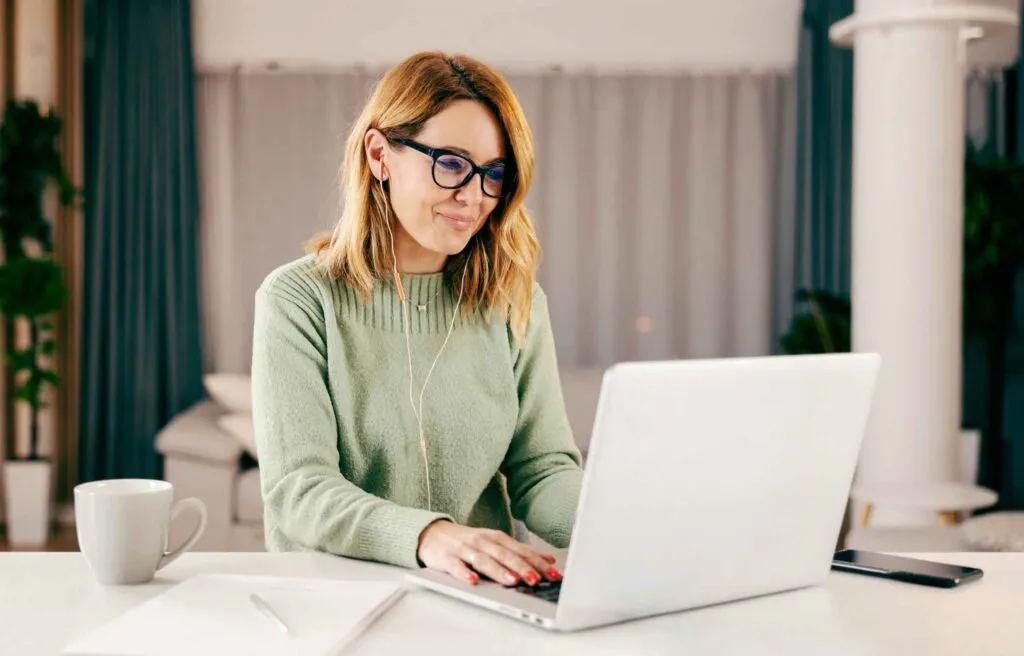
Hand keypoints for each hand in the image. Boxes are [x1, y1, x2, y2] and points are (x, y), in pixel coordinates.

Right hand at [416, 520, 561, 585]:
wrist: (431, 532)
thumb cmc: (467, 541)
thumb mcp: (495, 543)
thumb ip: (519, 552)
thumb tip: (549, 560)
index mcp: (496, 538)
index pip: (521, 550)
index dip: (538, 562)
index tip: (554, 573)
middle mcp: (482, 541)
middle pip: (505, 555)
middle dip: (522, 567)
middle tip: (536, 579)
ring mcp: (463, 549)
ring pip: (483, 560)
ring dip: (498, 571)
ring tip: (512, 581)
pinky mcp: (446, 558)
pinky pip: (455, 567)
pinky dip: (464, 574)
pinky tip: (472, 581)